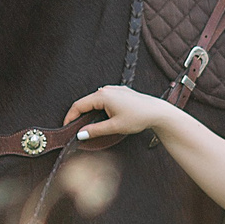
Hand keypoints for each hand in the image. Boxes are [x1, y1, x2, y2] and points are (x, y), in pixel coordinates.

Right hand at [62, 83, 178, 142]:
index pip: (78, 105)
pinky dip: (99, 108)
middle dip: (79, 115)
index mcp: (102, 96)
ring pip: (95, 101)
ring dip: (90, 112)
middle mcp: (107, 89)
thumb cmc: (138, 117)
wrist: (157, 112)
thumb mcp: (114, 127)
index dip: (70, 117)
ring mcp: (114, 90)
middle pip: (86, 102)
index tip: (67, 127)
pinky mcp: (121, 92)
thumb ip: (95, 130)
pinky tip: (102, 117)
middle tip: (75, 128)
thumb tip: (80, 134)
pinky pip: (104, 99)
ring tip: (88, 124)